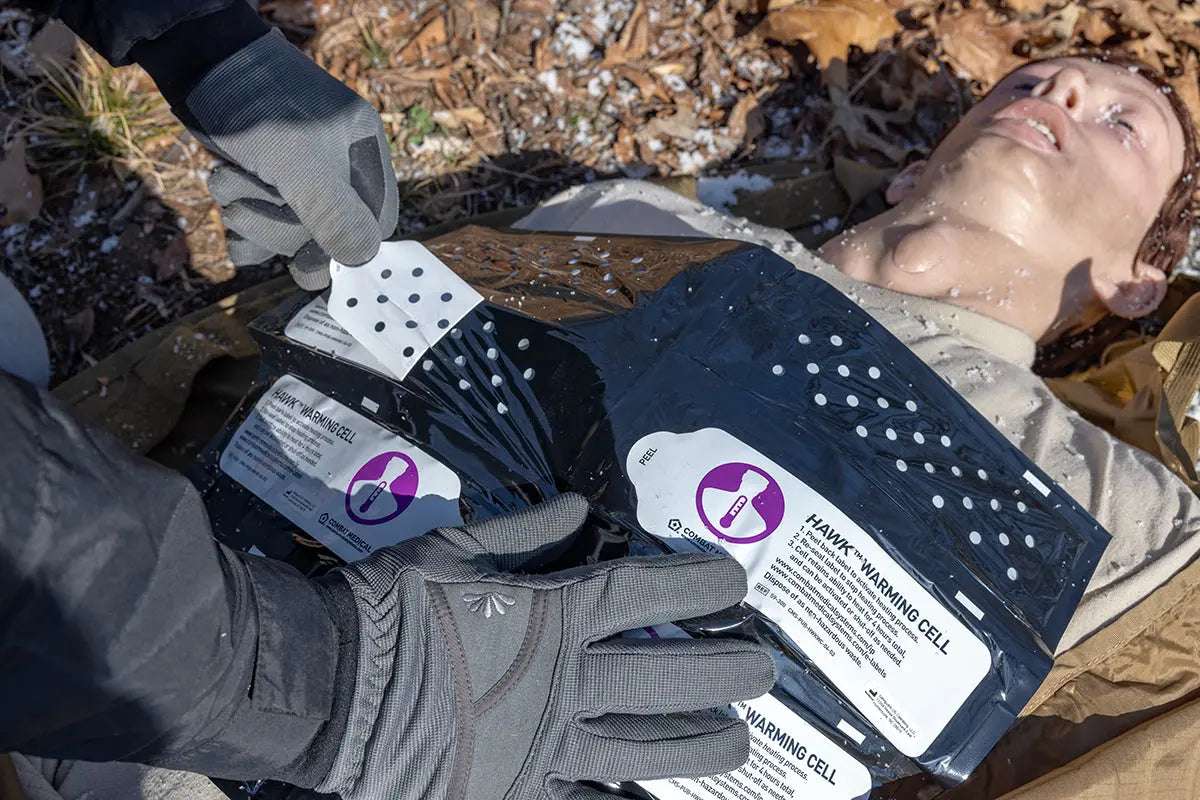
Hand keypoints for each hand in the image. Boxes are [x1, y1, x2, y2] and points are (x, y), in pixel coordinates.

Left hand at [184, 30, 397, 289]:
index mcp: (363, 152)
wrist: (196, 60)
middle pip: (327, 233)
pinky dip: (241, 227)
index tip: (308, 263)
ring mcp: (301, 175)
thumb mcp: (298, 162)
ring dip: (252, 220)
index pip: (375, 220)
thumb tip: (363, 258)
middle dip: (279, 228)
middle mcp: (338, 165)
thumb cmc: (255, 103)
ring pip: (290, 232)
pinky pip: (265, 230)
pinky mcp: (267, 180)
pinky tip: (223, 203)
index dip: (346, 248)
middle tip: (242, 211)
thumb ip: (333, 213)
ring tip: (224, 179)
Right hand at [316, 493, 775, 799]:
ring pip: (645, 747)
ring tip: (744, 741)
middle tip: (765, 669)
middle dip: (725, 669)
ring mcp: (544, 743)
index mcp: (550, 614)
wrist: (328, 686)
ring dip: (702, 743)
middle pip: (664, 676)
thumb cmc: (390, 606)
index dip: (698, 586)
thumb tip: (580, 510)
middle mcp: (562, 681)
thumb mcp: (452, 548)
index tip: (736, 582)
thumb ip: (523, 531)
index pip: (646, 593)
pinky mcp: (518, 787)